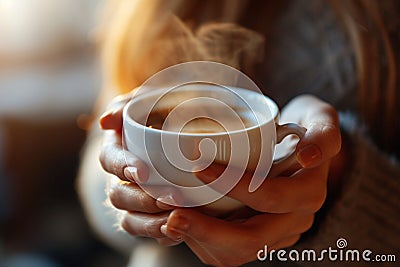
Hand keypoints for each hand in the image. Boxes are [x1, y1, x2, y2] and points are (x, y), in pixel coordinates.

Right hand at [99, 93, 181, 245]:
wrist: (198, 129)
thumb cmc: (170, 111)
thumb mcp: (153, 99)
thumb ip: (128, 104)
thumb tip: (104, 121)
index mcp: (119, 148)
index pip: (109, 159)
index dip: (122, 167)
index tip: (142, 172)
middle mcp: (122, 177)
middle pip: (117, 195)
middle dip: (140, 199)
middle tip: (168, 198)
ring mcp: (136, 199)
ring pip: (129, 219)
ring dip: (149, 222)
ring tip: (174, 222)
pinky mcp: (152, 215)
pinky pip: (150, 232)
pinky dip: (162, 234)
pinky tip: (179, 232)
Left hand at [162, 95, 340, 265]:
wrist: (303, 150)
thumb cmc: (305, 129)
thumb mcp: (321, 120)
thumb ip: (325, 133)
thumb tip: (309, 157)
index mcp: (308, 193)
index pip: (270, 197)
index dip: (233, 185)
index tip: (198, 167)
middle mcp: (293, 219)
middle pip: (251, 240)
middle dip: (208, 230)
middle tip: (173, 213)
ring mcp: (275, 232)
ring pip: (237, 254)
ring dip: (200, 240)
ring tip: (170, 220)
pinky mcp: (259, 236)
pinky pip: (229, 251)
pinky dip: (202, 241)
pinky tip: (183, 222)